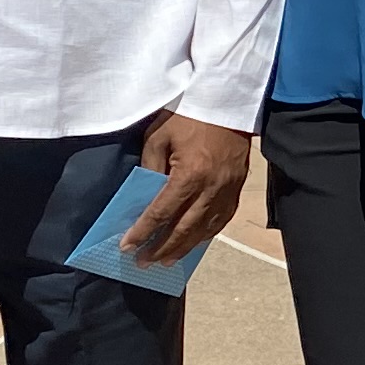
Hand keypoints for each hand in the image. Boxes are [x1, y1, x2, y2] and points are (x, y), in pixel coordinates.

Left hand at [120, 112, 251, 267]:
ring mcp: (227, 191)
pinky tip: (193, 242)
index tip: (128, 247)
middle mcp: (211, 188)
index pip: (161, 212)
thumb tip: (145, 196)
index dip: (143, 232)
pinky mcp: (237, 188)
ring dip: (183, 248)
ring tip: (166, 261)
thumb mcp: (159, 136)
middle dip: (160, 249)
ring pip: (204, 230)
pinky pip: (221, 221)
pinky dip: (205, 235)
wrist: (227, 101)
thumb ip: (150, 167)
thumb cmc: (188, 115)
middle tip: (143, 263)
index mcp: (189, 174)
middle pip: (183, 229)